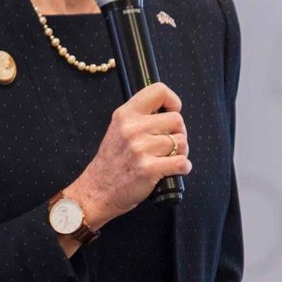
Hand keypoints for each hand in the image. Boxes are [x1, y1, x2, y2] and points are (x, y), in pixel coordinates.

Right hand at [64, 82, 190, 228]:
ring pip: (182, 143)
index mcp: (125, 114)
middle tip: (169, 144)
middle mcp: (132, 128)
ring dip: (180, 153)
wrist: (98, 190)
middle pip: (177, 120)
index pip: (158, 91)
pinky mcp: (149, 169)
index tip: (172, 112)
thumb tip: (171, 112)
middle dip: (179, 133)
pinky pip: (182, 163)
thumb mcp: (119, 129)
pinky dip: (183, 168)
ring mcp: (140, 149)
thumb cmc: (112, 162)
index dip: (173, 101)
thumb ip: (140, 117)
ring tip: (167, 158)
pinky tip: (173, 170)